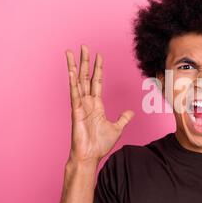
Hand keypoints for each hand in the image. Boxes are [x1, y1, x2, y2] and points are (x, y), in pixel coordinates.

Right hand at [65, 45, 133, 164]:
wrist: (90, 156)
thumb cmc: (100, 144)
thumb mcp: (117, 128)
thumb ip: (123, 118)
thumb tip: (131, 113)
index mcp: (96, 105)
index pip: (97, 81)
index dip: (98, 68)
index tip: (98, 55)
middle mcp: (87, 102)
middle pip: (86, 77)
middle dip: (85, 61)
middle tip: (83, 46)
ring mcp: (80, 105)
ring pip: (77, 81)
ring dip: (74, 66)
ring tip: (70, 52)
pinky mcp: (76, 111)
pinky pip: (74, 94)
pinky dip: (72, 82)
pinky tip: (70, 71)